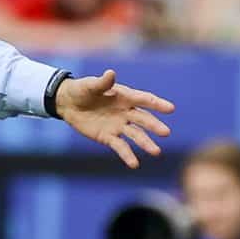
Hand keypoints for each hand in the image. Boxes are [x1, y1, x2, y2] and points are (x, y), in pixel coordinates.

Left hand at [57, 70, 174, 167]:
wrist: (69, 103)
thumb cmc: (83, 90)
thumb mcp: (90, 85)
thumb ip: (102, 83)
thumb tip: (111, 74)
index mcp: (125, 96)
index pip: (144, 100)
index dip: (157, 104)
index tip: (170, 109)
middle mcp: (126, 112)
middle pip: (143, 119)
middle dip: (154, 126)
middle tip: (166, 132)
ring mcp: (119, 126)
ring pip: (136, 135)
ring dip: (146, 143)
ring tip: (156, 152)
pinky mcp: (108, 137)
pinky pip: (120, 147)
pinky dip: (127, 155)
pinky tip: (134, 164)